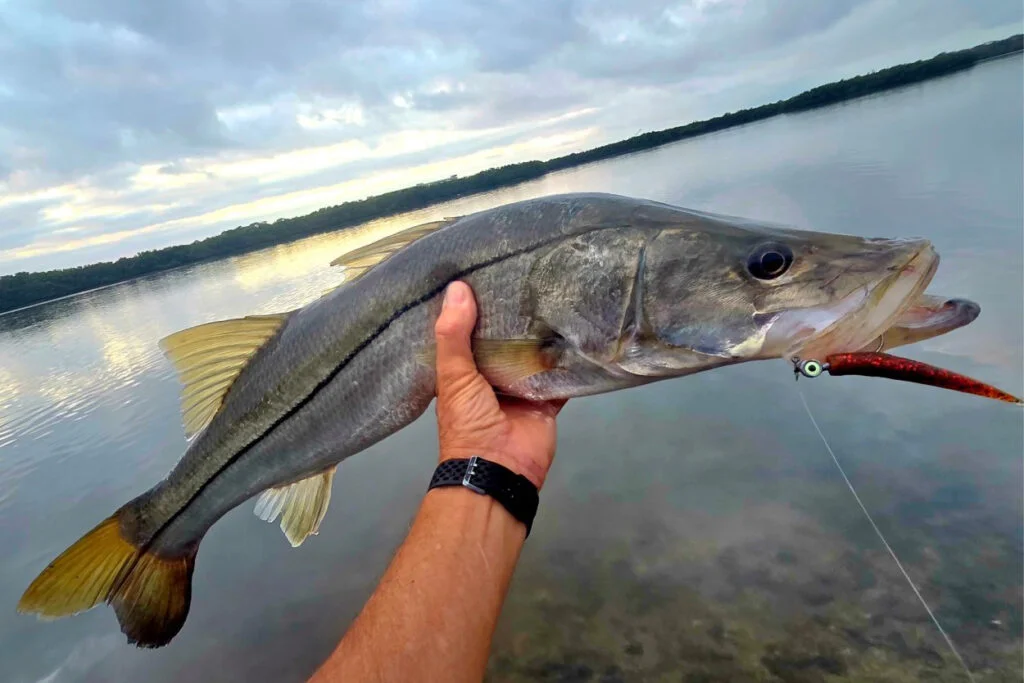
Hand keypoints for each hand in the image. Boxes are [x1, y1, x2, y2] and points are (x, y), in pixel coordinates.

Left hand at [433, 281, 565, 488]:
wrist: (499, 468)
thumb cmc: (468, 422)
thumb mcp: (453, 376)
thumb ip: (454, 335)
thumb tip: (457, 288)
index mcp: (463, 372)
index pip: (467, 333)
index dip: (473, 307)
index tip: (482, 272)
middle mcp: (491, 377)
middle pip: (504, 341)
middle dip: (512, 317)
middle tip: (526, 273)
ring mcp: (521, 388)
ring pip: (533, 354)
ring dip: (541, 333)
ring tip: (554, 292)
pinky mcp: (547, 399)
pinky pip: (560, 375)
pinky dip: (568, 360)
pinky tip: (578, 330)